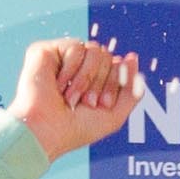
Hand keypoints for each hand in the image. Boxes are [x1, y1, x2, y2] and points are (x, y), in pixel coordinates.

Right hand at [7, 39, 144, 161]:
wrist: (47, 131)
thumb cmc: (76, 129)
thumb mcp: (115, 115)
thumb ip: (132, 89)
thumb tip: (133, 58)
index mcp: (93, 80)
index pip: (117, 66)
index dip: (115, 83)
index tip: (103, 104)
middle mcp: (78, 68)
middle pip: (107, 56)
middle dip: (101, 82)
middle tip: (87, 102)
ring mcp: (62, 59)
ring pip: (94, 49)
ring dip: (86, 78)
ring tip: (71, 96)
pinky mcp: (46, 51)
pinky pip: (75, 46)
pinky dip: (71, 69)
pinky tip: (59, 85)